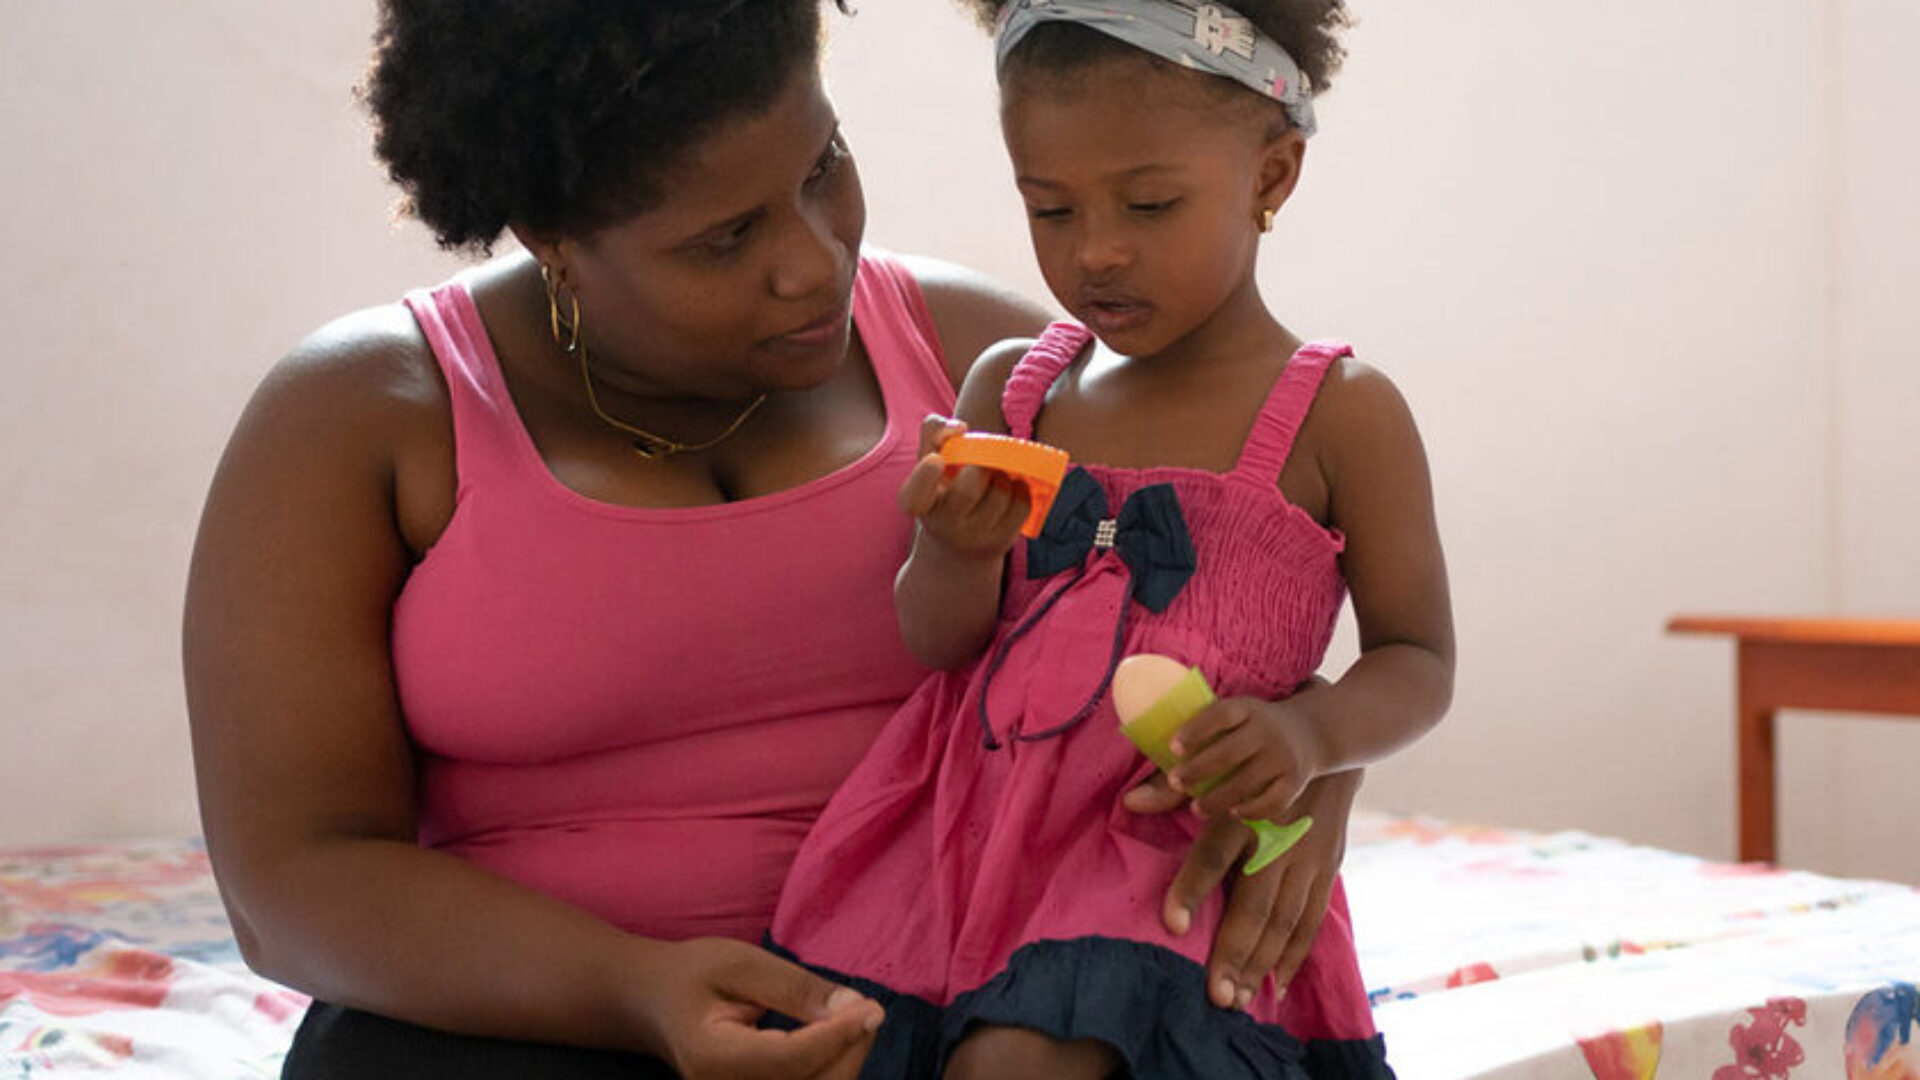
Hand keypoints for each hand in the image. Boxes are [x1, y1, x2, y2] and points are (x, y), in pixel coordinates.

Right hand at [643, 937, 881, 1079]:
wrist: (652, 1004)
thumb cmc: (693, 975)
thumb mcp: (741, 963)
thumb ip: (796, 988)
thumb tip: (856, 1009)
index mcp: (711, 1057)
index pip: (788, 1061)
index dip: (837, 1037)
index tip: (872, 1009)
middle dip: (850, 1051)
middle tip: (868, 1010)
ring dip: (845, 1061)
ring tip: (852, 1021)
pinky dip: (832, 1070)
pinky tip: (835, 1041)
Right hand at [896, 415, 1029, 559]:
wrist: (959, 543)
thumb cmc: (943, 489)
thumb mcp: (928, 462)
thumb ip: (932, 432)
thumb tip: (959, 428)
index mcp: (919, 503)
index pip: (914, 496)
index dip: (926, 476)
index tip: (936, 460)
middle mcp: (943, 524)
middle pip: (967, 491)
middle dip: (981, 468)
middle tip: (982, 465)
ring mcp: (973, 538)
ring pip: (1000, 494)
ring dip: (1003, 476)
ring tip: (996, 476)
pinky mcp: (1001, 541)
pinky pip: (1021, 506)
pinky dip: (1021, 489)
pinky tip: (1011, 488)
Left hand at [1121, 769, 1360, 1009]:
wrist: (1320, 753)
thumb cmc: (1252, 770)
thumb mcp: (1215, 774)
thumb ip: (1171, 792)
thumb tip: (1131, 802)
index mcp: (1242, 818)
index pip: (1211, 857)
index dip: (1191, 890)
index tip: (1171, 925)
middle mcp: (1277, 842)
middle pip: (1254, 906)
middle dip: (1234, 953)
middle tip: (1215, 996)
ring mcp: (1308, 860)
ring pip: (1284, 922)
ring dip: (1261, 965)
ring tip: (1238, 1000)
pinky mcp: (1327, 870)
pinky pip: (1310, 922)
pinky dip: (1293, 957)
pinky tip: (1274, 987)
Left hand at [1167, 695, 1321, 821]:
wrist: (1312, 732)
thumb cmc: (1255, 729)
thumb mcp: (1236, 719)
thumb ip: (1199, 739)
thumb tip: (1140, 788)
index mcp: (1247, 709)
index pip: (1220, 715)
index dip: (1196, 730)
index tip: (1172, 748)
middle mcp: (1268, 731)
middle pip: (1229, 752)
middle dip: (1198, 770)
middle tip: (1176, 782)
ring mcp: (1283, 757)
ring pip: (1246, 782)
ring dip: (1217, 799)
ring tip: (1196, 808)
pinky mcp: (1296, 782)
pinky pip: (1271, 802)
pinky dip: (1251, 810)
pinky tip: (1233, 812)